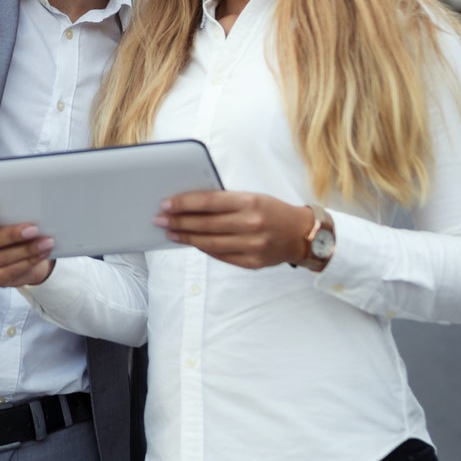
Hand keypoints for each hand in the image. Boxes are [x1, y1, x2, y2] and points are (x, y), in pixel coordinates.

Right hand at [0, 206, 54, 287]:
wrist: (18, 256)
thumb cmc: (12, 231)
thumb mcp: (11, 220)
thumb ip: (12, 214)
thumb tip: (31, 210)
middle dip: (11, 235)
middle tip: (34, 230)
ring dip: (26, 251)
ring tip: (45, 243)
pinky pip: (7, 273)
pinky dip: (27, 263)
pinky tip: (40, 255)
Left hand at [155, 189, 318, 270]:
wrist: (301, 234)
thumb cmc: (272, 210)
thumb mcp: (252, 197)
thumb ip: (225, 201)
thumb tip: (190, 204)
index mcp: (250, 202)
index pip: (209, 202)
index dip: (184, 203)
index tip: (166, 204)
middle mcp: (251, 224)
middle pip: (205, 224)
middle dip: (178, 221)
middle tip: (160, 219)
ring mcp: (252, 246)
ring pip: (210, 243)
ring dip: (186, 237)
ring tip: (170, 232)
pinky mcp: (252, 262)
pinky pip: (221, 256)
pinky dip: (203, 249)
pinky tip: (191, 242)